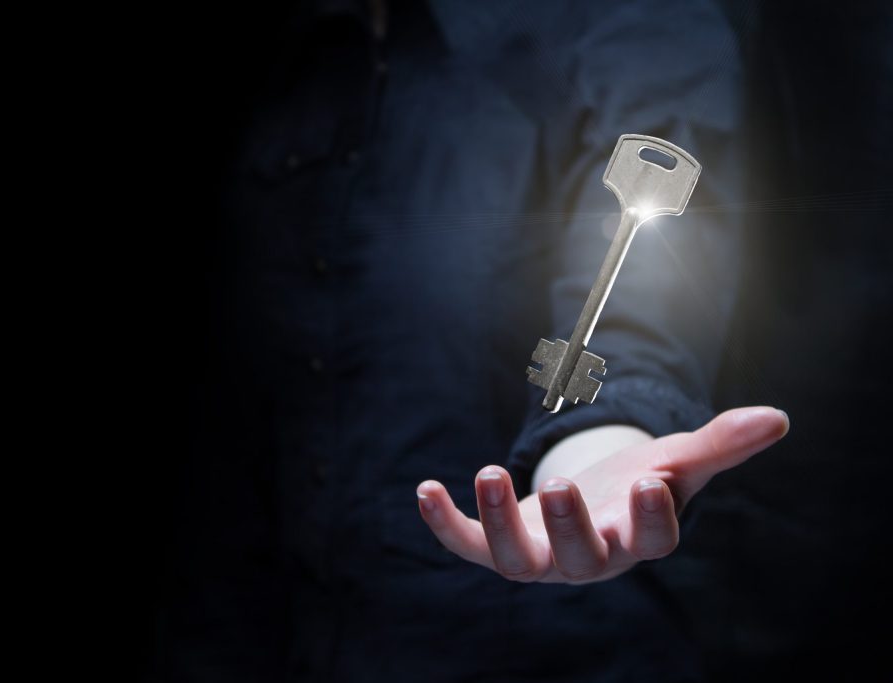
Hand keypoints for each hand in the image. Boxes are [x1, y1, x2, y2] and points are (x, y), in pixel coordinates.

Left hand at [415, 406, 788, 582]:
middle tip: (561, 485)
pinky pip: (467, 545)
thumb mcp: (678, 458)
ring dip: (498, 522)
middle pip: (582, 560)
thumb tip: (777, 418)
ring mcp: (539, 555)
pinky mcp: (497, 543)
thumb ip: (722, 443)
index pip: (652, 543)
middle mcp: (587, 557)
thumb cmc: (638, 483)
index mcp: (635, 537)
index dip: (651, 519)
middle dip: (571, 527)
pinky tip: (424, 488)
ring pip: (517, 561)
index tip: (652, 482)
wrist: (591, 500)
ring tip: (487, 473)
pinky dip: (445, 523)